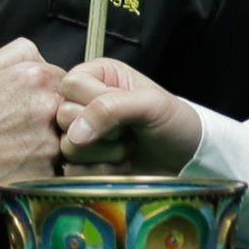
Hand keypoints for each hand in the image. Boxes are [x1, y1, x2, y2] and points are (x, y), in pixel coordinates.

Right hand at [0, 38, 63, 217]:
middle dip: (61, 121)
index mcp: (35, 77)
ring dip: (60, 147)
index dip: (57, 98)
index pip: (70, 84)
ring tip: (31, 154)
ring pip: (73, 141)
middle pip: (75, 110)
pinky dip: (53, 172)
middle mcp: (47, 105)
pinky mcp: (46, 174)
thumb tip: (43, 57)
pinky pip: (64, 171)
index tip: (40, 112)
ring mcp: (49, 141)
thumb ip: (18, 54)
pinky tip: (29, 171)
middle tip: (36, 134)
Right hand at [56, 58, 202, 175]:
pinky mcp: (84, 163)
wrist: (186, 158)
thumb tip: (74, 134)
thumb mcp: (150, 105)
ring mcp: (82, 134)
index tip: (121, 110)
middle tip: (126, 131)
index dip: (92, 102)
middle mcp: (85, 102)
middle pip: (62, 116)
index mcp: (99, 76)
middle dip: (100, 130)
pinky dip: (100, 171)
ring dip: (103, 153)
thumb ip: (110, 108)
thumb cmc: (173, 121)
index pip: (70, 85)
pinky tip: (121, 165)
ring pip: (66, 146)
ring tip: (127, 147)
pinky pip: (72, 170)